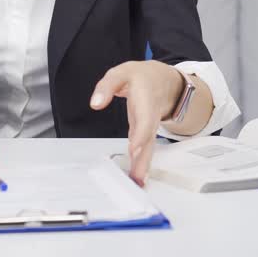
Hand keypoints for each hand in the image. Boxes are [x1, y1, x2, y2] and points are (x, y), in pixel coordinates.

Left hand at [88, 60, 185, 185]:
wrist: (161, 79)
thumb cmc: (141, 77)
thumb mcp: (121, 73)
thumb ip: (107, 86)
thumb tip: (95, 103)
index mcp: (146, 100)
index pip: (144, 119)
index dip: (141, 134)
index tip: (135, 149)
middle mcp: (150, 117)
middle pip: (148, 139)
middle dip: (143, 158)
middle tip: (138, 176)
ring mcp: (149, 127)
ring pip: (149, 147)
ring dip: (144, 166)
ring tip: (138, 183)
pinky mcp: (145, 133)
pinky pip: (145, 149)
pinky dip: (142, 164)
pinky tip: (137, 177)